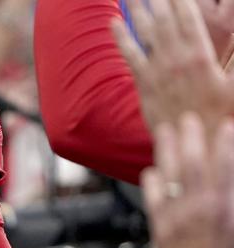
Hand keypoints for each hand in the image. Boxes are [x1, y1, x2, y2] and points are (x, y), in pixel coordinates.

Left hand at [111, 0, 233, 135]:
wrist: (195, 145)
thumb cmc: (223, 115)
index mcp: (200, 56)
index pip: (188, 16)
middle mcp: (176, 60)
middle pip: (163, 19)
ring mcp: (157, 72)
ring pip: (144, 33)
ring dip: (135, 10)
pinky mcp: (144, 86)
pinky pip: (130, 57)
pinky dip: (121, 38)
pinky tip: (113, 23)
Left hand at [140, 114, 233, 247]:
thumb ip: (233, 201)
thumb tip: (229, 181)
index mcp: (225, 206)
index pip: (226, 167)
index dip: (226, 144)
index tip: (225, 125)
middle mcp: (200, 207)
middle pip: (194, 164)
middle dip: (191, 138)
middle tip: (187, 118)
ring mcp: (177, 216)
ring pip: (171, 176)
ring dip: (167, 151)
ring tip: (165, 131)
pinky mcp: (160, 227)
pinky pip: (153, 199)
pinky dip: (152, 183)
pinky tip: (150, 170)